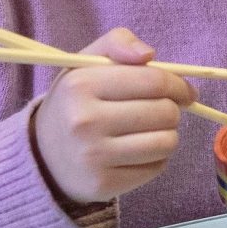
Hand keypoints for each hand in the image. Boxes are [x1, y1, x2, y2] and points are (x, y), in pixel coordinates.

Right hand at [30, 27, 196, 205]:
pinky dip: (156, 158)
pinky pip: (157, 168)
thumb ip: (117, 42)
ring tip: (149, 131)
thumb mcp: (85, 64)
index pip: (153, 81)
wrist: (43, 156)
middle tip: (161, 111)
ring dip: (168, 135)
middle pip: (165, 112)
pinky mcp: (104, 185)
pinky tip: (136, 152)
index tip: (183, 91)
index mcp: (80, 85)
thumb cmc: (74, 103)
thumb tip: (148, 54)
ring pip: (167, 142)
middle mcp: (84, 122)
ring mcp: (94, 157)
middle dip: (172, 110)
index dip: (178, 85)